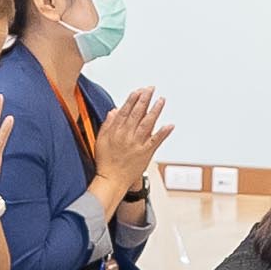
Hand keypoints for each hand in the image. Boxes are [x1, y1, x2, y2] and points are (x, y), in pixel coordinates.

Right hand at [91, 87, 172, 207]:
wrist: (112, 180)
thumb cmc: (105, 162)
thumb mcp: (100, 140)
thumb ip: (108, 124)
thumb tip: (115, 110)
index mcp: (116, 132)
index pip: (125, 111)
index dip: (132, 100)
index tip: (138, 90)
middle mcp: (126, 136)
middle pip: (137, 114)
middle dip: (144, 99)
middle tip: (151, 89)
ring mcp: (137, 144)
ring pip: (147, 124)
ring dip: (155, 111)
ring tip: (161, 100)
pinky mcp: (145, 153)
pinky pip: (155, 141)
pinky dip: (163, 133)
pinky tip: (170, 125)